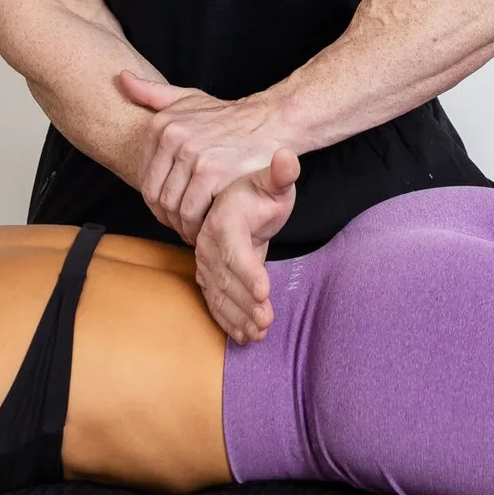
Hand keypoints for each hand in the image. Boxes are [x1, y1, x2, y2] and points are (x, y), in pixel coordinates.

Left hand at [117, 72, 296, 242]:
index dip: (158, 203)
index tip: (173, 211)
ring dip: (184, 225)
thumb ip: (152, 93)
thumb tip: (121, 78)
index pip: (146, 181)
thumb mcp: (188, 99)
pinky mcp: (213, 173)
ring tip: (197, 228)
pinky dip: (200, 224)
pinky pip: (194, 210)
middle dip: (170, 218)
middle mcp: (174, 139)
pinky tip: (210, 224)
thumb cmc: (227, 117)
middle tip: (186, 225)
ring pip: (174, 206)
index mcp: (163, 126)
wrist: (270, 121)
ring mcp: (193, 156)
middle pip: (158, 197)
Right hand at [194, 150, 300, 344]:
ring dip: (238, 317)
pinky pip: (215, 303)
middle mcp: (208, 244)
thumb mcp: (273, 181)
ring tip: (259, 333)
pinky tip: (244, 337)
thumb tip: (287, 157)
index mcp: (223, 220)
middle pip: (226, 278)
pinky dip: (228, 322)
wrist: (233, 202)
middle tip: (266, 321)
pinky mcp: (209, 278)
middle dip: (245, 303)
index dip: (248, 271)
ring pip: (219, 295)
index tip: (264, 290)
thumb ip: (281, 173)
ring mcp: (205, 263)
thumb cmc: (258, 192)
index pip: (234, 249)